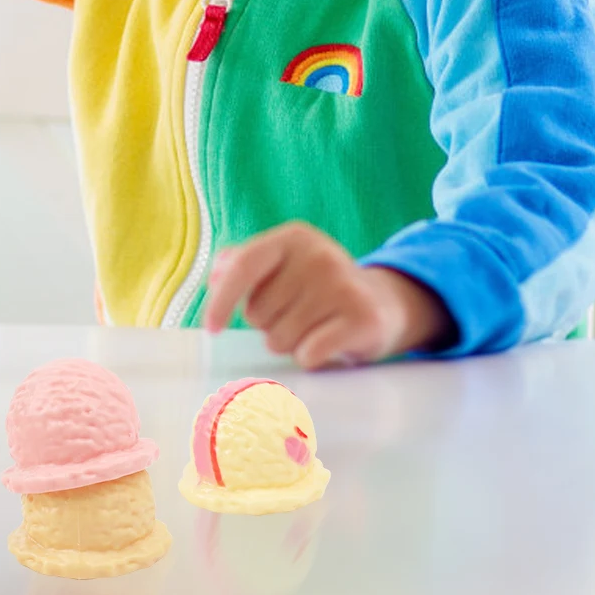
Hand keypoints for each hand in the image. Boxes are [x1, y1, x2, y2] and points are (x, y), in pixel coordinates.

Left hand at [200, 222, 451, 368]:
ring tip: (311, 327)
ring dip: (288, 342)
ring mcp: (343, 285)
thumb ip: (241, 265)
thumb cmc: (315, 286)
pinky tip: (326, 343)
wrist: (382, 303)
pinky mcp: (363, 319)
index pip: (244, 266)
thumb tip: (215, 278)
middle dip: (267, 324)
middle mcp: (319, 255)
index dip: (221, 300)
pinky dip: (309, 357)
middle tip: (293, 315)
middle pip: (258, 312)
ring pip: (280, 338)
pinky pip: (309, 353)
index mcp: (292, 237)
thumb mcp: (281, 264)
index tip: (212, 328)